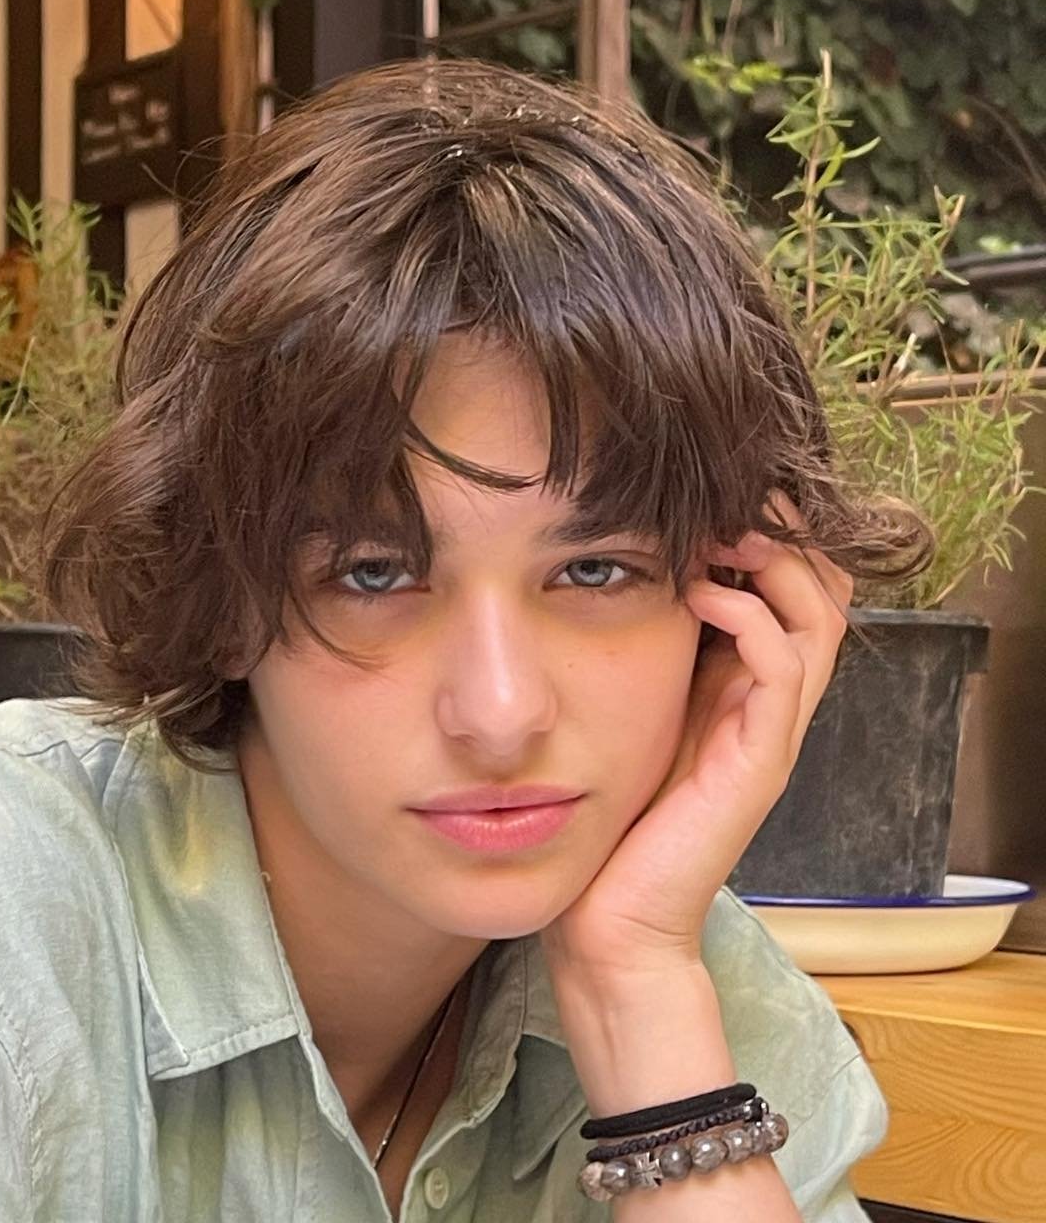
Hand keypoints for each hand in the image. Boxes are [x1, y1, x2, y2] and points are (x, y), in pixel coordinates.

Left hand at [541, 493, 851, 983]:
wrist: (610, 919)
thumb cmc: (603, 815)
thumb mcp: (618, 712)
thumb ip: (629, 656)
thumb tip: (596, 576)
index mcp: (737, 687)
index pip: (787, 588)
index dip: (763, 533)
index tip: (706, 494)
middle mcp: (766, 703)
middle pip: (818, 589)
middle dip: (780, 531)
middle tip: (727, 496)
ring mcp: (770, 731)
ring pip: (816, 617)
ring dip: (774, 560)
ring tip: (721, 529)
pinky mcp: (760, 759)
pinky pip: (782, 667)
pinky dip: (750, 616)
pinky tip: (699, 592)